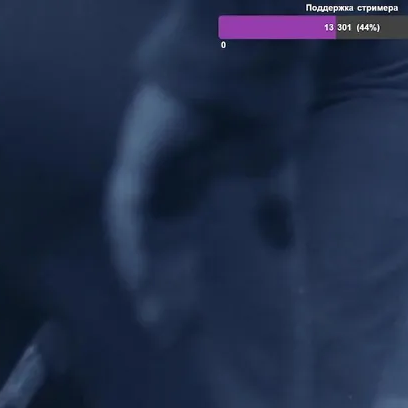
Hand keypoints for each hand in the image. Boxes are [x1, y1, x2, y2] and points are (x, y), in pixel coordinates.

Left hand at [106, 84, 295, 339]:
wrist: (246, 68)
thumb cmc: (255, 110)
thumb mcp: (267, 171)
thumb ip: (271, 210)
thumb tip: (283, 245)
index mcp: (186, 193)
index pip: (177, 253)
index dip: (182, 290)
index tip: (187, 330)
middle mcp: (159, 190)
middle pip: (150, 255)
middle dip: (157, 297)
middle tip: (163, 339)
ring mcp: (141, 176)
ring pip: (132, 240)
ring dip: (141, 278)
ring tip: (149, 317)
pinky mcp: (133, 163)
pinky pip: (124, 212)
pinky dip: (129, 244)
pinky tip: (136, 277)